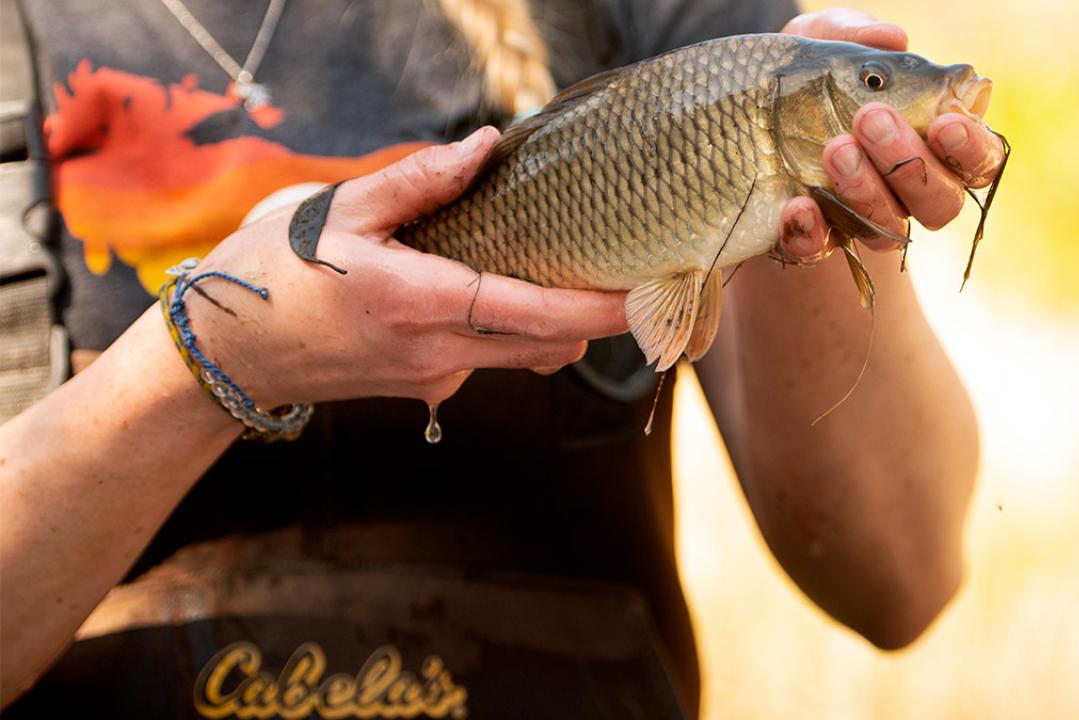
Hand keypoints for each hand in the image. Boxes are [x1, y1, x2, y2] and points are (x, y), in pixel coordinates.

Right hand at [183, 128, 627, 407]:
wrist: (223, 352)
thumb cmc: (271, 273)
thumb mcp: (338, 211)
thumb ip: (419, 181)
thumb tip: (486, 147)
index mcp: (420, 304)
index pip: (536, 315)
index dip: (601, 310)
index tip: (650, 295)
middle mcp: (437, 354)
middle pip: (547, 346)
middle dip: (594, 318)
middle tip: (624, 274)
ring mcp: (433, 380)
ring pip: (522, 357)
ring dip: (551, 324)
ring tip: (558, 270)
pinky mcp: (423, 390)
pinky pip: (485, 361)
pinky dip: (503, 330)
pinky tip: (481, 289)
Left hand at [775, 9, 1007, 258]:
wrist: (741, 124)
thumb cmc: (808, 79)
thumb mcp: (821, 44)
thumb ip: (854, 33)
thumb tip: (891, 39)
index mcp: (932, 142)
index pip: (978, 160)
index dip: (971, 149)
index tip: (946, 123)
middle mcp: (908, 190)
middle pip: (940, 201)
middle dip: (909, 163)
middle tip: (870, 118)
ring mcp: (864, 220)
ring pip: (888, 228)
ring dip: (866, 191)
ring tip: (835, 148)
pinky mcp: (815, 239)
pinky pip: (821, 249)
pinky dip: (812, 232)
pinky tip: (797, 205)